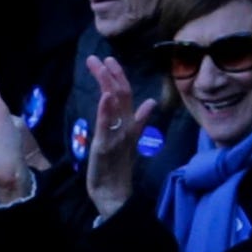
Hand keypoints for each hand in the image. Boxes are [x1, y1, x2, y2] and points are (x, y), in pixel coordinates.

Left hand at [83, 54, 155, 221]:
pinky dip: (107, 110)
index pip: (127, 95)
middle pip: (122, 94)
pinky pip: (108, 126)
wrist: (115, 193)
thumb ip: (139, 121)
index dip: (119, 76)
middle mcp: (127, 127)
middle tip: (101, 57)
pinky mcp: (107, 146)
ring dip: (108, 83)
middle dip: (112, 74)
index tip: (110, 60)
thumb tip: (152, 102)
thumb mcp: (128, 141)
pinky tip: (105, 95)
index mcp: (130, 125)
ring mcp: (118, 136)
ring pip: (116, 105)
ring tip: (100, 66)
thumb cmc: (118, 168)